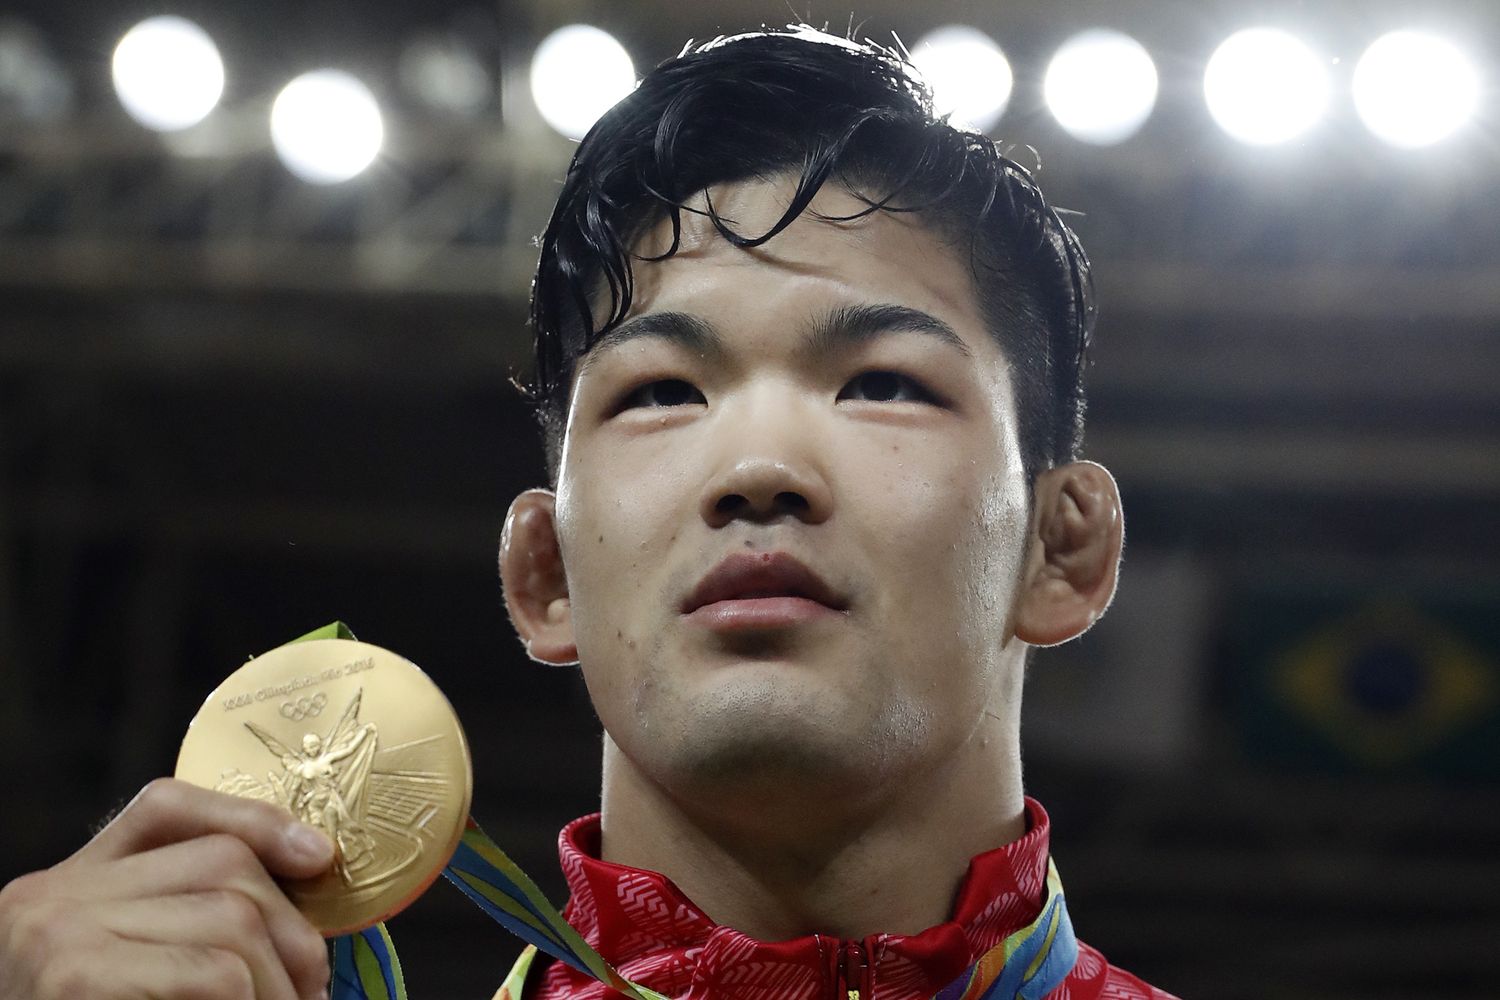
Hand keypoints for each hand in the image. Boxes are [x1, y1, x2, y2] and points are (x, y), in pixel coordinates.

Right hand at [0, 778, 334, 999]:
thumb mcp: (134, 973)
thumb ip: (183, 927)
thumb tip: (304, 896)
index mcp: (69, 886)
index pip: (167, 808)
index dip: (253, 820)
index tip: (319, 858)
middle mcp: (51, 896)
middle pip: (221, 863)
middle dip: (291, 925)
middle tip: (312, 992)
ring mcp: (56, 932)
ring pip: (231, 917)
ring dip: (282, 981)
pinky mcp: (74, 975)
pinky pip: (213, 973)